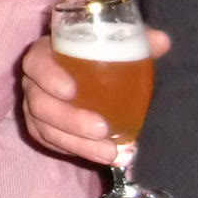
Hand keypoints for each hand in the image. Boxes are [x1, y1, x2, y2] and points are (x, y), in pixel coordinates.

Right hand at [21, 27, 170, 165]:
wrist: (89, 74)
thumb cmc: (98, 54)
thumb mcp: (117, 44)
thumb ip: (138, 41)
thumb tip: (162, 41)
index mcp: (46, 53)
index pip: (35, 63)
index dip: (48, 77)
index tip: (71, 90)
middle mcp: (35, 82)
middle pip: (39, 104)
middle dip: (70, 120)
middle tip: (103, 129)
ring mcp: (35, 107)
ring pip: (45, 129)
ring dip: (77, 143)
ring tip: (109, 152)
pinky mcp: (42, 128)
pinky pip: (52, 143)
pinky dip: (77, 151)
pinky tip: (103, 156)